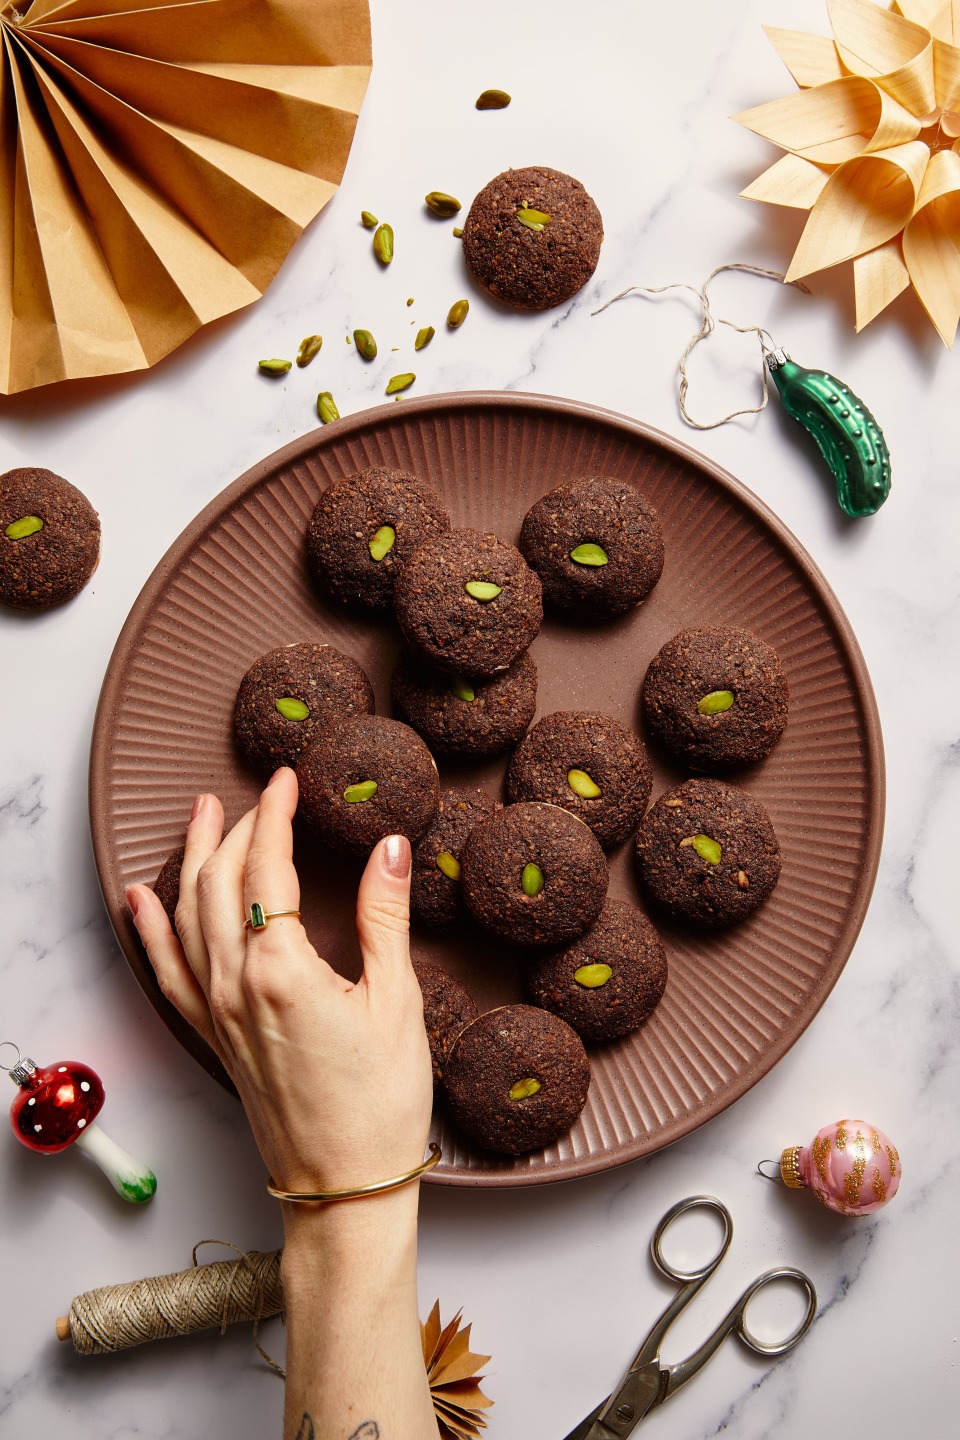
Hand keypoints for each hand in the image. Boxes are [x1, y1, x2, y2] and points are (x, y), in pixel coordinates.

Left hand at [126, 767, 432, 1193]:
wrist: (344, 1189)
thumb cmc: (380, 1103)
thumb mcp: (396, 1001)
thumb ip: (385, 918)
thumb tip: (388, 848)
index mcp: (282, 968)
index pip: (266, 866)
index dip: (274, 814)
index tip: (286, 780)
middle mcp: (236, 984)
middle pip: (219, 882)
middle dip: (234, 827)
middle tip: (254, 793)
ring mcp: (217, 1012)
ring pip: (186, 917)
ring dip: (193, 860)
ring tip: (201, 817)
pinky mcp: (213, 1037)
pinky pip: (168, 972)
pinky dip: (151, 930)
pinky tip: (141, 902)